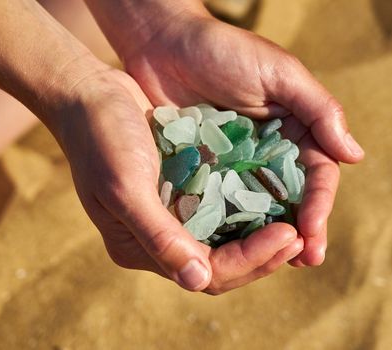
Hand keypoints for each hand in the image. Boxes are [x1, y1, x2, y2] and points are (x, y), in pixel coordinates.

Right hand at [57, 68, 302, 293]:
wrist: (89, 94)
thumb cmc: (101, 138)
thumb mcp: (125, 188)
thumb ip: (159, 237)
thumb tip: (198, 280)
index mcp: (140, 247)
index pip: (207, 272)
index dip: (251, 260)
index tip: (289, 235)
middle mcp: (159, 237)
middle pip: (221, 264)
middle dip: (263, 254)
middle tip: (302, 237)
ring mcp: (171, 214)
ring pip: (225, 240)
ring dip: (260, 235)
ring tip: (296, 223)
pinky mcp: (181, 189)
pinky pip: (221, 210)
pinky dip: (248, 209)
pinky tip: (273, 199)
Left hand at [116, 13, 363, 265]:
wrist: (162, 44)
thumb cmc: (224, 50)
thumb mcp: (279, 72)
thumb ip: (318, 109)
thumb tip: (355, 156)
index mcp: (295, 130)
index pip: (316, 175)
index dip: (319, 206)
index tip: (312, 234)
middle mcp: (270, 152)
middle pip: (292, 199)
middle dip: (301, 231)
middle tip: (304, 262)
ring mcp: (237, 164)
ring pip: (259, 208)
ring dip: (267, 238)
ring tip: (272, 265)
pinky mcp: (206, 170)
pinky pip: (221, 203)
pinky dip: (229, 226)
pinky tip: (228, 248)